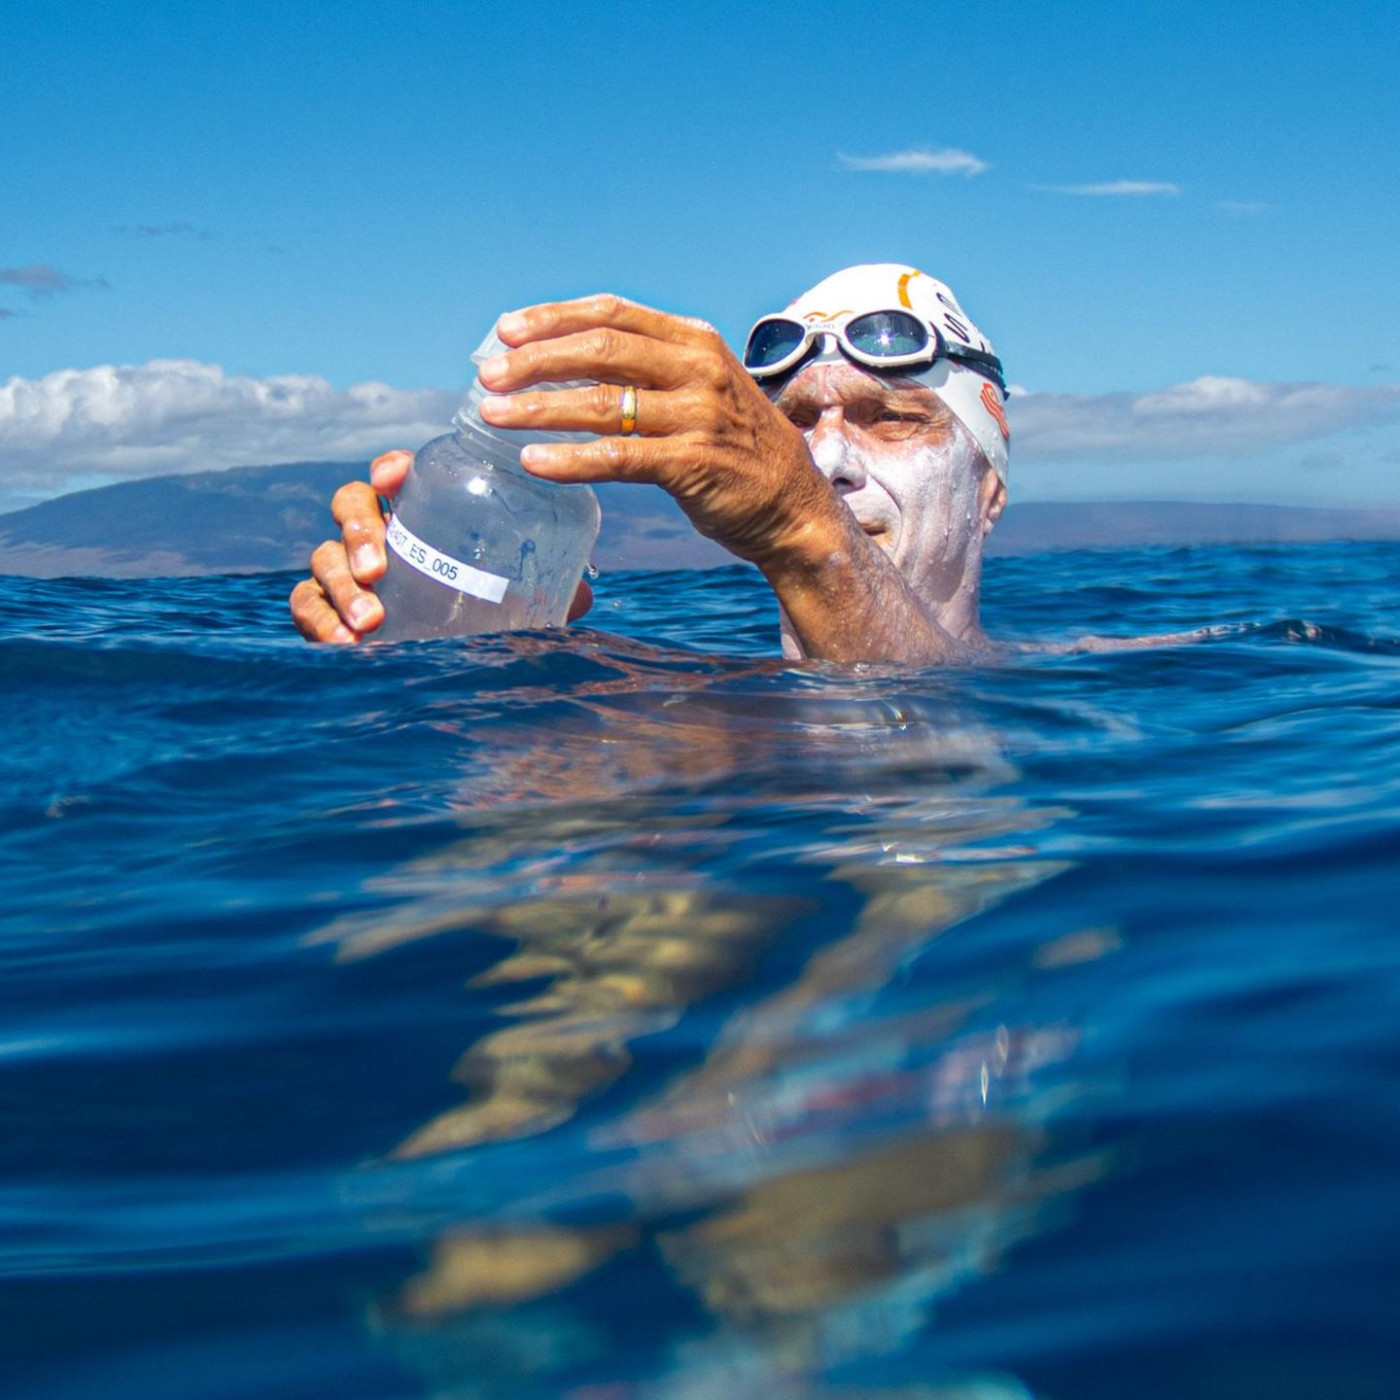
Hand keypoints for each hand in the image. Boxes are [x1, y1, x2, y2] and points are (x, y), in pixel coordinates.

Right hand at [289, 450, 592, 642]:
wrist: (438, 672)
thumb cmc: (479, 618)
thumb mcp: (515, 601)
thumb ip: (546, 592)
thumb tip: (583, 597)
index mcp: (419, 515)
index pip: (396, 475)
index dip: (390, 468)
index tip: (395, 477)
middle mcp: (377, 534)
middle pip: (350, 506)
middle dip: (358, 529)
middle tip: (377, 567)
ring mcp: (346, 570)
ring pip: (323, 555)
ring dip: (340, 583)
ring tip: (370, 620)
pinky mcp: (323, 608)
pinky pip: (306, 603)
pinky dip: (319, 621)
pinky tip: (342, 642)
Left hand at [476, 294, 840, 567]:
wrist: (793, 505)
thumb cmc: (735, 448)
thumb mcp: (702, 389)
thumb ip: (650, 372)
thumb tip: (569, 364)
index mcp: (694, 341)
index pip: (612, 312)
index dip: (553, 318)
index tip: (506, 331)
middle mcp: (698, 369)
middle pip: (599, 348)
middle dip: (535, 360)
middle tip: (488, 377)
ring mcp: (697, 415)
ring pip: (601, 402)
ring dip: (538, 408)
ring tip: (493, 417)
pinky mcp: (693, 464)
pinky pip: (617, 457)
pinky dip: (570, 460)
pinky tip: (533, 462)